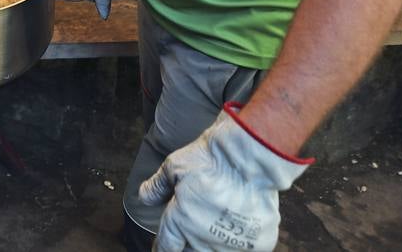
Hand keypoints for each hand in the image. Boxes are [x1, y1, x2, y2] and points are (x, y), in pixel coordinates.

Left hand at [139, 104, 310, 250]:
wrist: (249, 159)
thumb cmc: (211, 160)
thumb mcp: (174, 167)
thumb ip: (158, 186)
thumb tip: (145, 197)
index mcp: (180, 222)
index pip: (166, 248)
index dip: (162, 248)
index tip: (163, 246)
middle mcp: (203, 239)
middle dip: (187, 246)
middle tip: (190, 229)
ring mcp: (231, 244)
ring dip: (211, 242)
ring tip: (215, 223)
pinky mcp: (257, 243)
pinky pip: (244, 247)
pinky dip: (240, 239)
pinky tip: (239, 223)